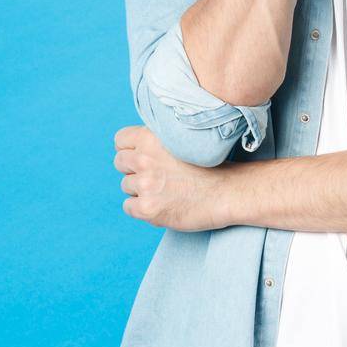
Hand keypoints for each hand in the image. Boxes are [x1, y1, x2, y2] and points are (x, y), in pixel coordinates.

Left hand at [114, 125, 232, 231]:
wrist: (227, 192)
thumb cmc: (209, 167)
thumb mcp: (181, 140)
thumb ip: (157, 141)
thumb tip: (135, 147)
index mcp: (151, 138)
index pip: (120, 140)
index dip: (131, 149)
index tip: (143, 156)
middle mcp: (144, 159)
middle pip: (120, 163)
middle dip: (134, 170)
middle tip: (156, 176)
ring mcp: (145, 184)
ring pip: (126, 186)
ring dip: (140, 190)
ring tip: (165, 190)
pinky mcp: (147, 208)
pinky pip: (129, 207)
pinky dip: (142, 208)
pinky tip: (162, 204)